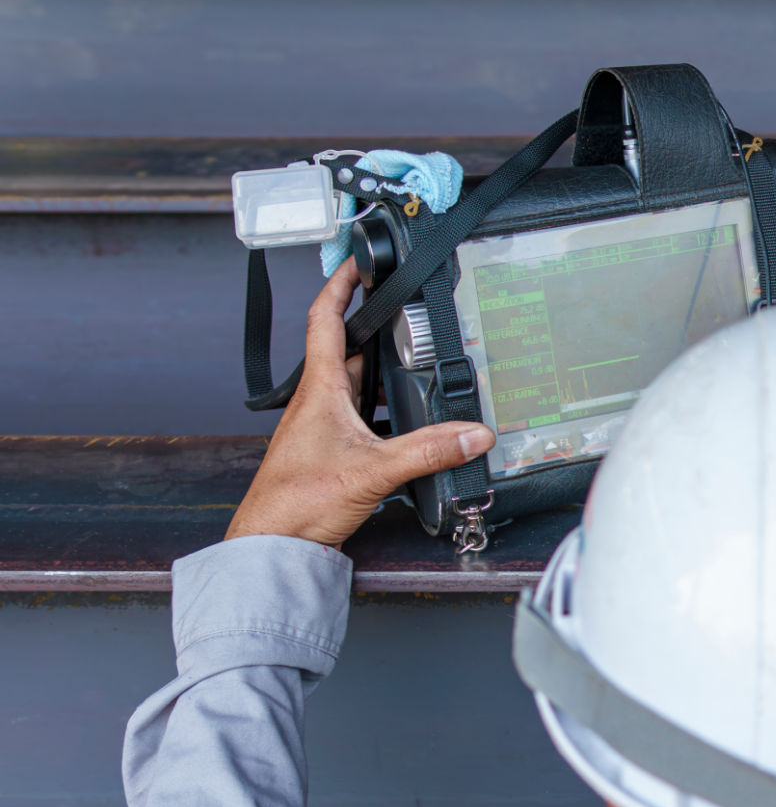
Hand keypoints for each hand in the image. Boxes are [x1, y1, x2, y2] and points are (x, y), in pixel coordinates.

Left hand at [225, 260, 492, 546]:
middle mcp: (316, 402)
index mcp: (319, 389)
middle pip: (347, 350)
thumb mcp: (374, 470)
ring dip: (378, 373)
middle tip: (401, 314)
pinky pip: (356, 416)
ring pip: (352, 385)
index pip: (325, 319)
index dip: (340, 284)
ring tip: (411, 365)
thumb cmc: (297, 502)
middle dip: (374, 329)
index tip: (356, 263)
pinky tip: (398, 424)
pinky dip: (378, 410)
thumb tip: (472, 433)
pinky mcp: (327, 450)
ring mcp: (319, 426)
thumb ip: (428, 450)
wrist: (273, 542)